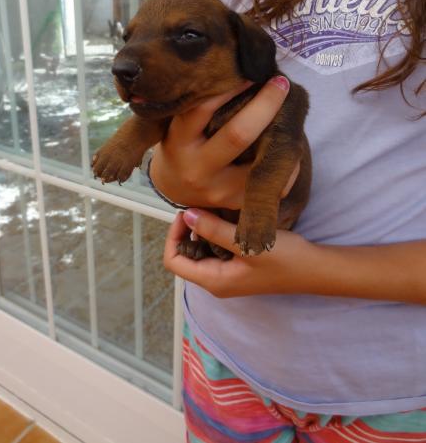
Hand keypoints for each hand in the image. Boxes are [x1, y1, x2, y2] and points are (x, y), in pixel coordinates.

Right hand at [149, 76, 290, 209]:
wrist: (173, 187)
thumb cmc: (181, 145)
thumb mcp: (179, 125)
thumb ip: (200, 106)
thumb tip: (241, 72)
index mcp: (178, 142)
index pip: (202, 109)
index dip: (229, 88)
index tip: (250, 71)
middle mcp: (196, 168)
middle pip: (238, 135)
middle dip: (265, 105)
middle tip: (282, 83)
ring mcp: (216, 189)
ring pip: (258, 163)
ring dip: (281, 137)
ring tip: (290, 115)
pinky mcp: (233, 203)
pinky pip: (268, 184)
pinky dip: (286, 164)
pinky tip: (290, 146)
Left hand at [163, 210, 312, 297]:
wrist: (316, 269)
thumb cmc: (286, 259)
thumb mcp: (247, 242)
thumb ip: (214, 229)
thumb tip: (186, 215)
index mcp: (214, 281)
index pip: (173, 261)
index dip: (173, 236)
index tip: (185, 213)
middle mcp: (216, 281)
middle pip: (184, 255)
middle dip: (186, 231)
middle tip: (199, 207)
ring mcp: (227, 275)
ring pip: (200, 251)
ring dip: (202, 231)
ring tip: (212, 210)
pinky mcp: (237, 267)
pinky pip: (215, 250)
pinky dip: (215, 234)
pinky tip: (226, 219)